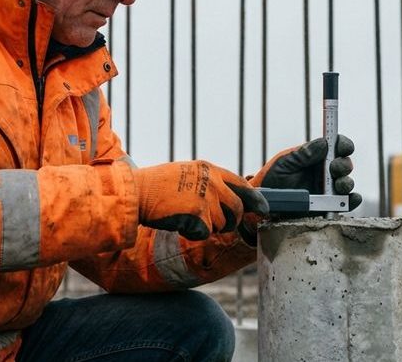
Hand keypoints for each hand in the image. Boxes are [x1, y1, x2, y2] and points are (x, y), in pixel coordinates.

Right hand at [133, 161, 268, 240]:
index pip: (242, 185)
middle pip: (237, 209)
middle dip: (230, 222)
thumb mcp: (187, 174)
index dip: (255, 199)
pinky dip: (193, 233)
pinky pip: (205, 233)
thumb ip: (208, 182)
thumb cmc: (157, 185)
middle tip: (214, 225)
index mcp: (210, 169)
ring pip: (221, 224)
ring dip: (206, 227)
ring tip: (185, 217)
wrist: (137, 192)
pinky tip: (179, 223)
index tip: (264, 209)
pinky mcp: (198, 214)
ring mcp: (206, 197)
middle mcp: (212, 181)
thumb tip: (229, 198)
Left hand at [253, 135, 361, 210]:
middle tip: (335, 169)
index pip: (335, 146)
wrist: (266, 203)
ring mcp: (328, 189)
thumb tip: (324, 143)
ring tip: (338, 185)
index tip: (342, 147)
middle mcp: (325, 171)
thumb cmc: (274, 178)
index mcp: (316, 156)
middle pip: (344, 164)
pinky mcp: (329, 206)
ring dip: (346, 182)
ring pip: (347, 182)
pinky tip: (352, 199)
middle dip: (343, 165)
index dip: (342, 144)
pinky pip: (346, 203)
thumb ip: (303, 154)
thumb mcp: (284, 163)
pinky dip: (352, 200)